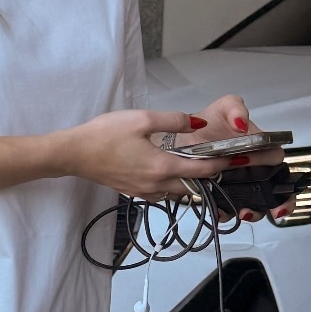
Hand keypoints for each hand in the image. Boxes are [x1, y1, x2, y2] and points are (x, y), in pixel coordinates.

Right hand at [63, 109, 228, 200]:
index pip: (202, 170)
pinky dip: (172, 185)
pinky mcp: (133, 192)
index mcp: (162, 166)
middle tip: (220, 163)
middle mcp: (156, 184)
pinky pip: (161, 193)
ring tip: (198, 167)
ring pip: (177, 192)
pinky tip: (170, 172)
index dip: (222, 164)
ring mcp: (144, 191)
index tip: (236, 158)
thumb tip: (198, 122)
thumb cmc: (105, 134)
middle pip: (193, 186)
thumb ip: (174, 120)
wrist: (75, 153)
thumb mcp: (142, 119)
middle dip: (209, 176)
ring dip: (190, 182)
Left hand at [194, 93, 287, 221]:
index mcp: (261, 149)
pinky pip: (230, 210)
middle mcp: (254, 169)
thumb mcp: (223, 108)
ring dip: (256, 212)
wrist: (182, 139)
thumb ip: (235, 108)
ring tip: (244, 213)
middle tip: (274, 211)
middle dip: (279, 203)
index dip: (279, 171)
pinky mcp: (223, 195)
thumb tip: (241, 124)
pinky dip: (228, 214)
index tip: (268, 175)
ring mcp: (240, 184)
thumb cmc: (210, 122)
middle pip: (276, 190)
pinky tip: (221, 213)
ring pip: (257, 204)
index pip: (277, 162)